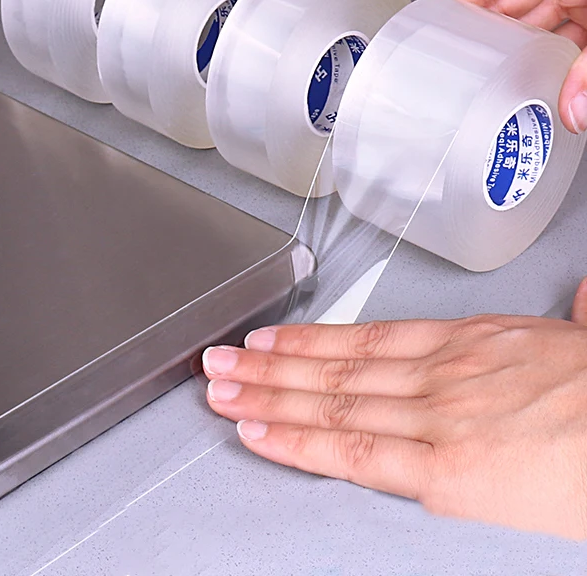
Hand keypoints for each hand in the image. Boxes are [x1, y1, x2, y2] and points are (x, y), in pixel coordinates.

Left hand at [203, 277, 586, 537]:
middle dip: (268, 367)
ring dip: (266, 396)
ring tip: (219, 391)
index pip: (368, 339)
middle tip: (218, 361)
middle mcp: (439, 372)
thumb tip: (582, 299)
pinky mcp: (445, 469)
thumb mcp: (584, 337)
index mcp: (469, 343)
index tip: (270, 340)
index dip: (311, 340)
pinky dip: (299, 442)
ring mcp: (435, 416)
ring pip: (330, 402)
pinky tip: (258, 434)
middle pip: (335, 368)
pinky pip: (354, 453)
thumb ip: (568, 320)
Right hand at [447, 0, 586, 133]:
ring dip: (522, 48)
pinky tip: (541, 74)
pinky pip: (561, 22)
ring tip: (502, 80)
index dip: (458, 3)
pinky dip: (553, 49)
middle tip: (468, 72)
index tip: (435, 35)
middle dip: (491, 35)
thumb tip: (572, 112)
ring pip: (533, 13)